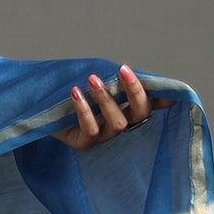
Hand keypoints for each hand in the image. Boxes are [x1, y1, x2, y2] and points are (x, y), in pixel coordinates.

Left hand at [53, 65, 174, 150]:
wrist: (40, 108)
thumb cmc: (73, 91)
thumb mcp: (96, 81)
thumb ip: (116, 78)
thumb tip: (136, 71)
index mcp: (128, 110)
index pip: (151, 104)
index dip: (164, 99)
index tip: (173, 91)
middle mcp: (120, 126)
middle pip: (139, 114)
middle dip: (135, 92)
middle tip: (123, 69)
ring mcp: (104, 138)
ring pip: (117, 123)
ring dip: (106, 99)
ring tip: (92, 78)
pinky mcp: (84, 144)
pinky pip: (90, 130)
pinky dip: (84, 109)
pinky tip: (75, 91)